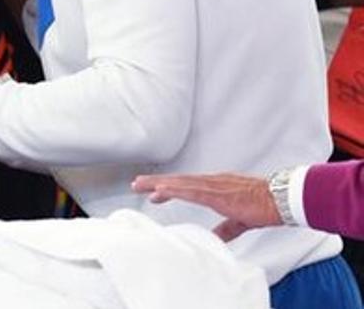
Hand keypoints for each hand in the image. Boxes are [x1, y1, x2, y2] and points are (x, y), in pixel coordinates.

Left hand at [131, 172, 280, 240]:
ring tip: (141, 185)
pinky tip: (161, 189)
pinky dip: (175, 188)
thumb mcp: (239, 219)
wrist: (282, 199)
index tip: (153, 191)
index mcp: (217, 187)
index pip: (187, 186)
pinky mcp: (218, 192)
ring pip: (180, 183)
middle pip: (179, 181)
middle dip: (156, 182)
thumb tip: (216, 237)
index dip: (169, 187)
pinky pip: (191, 189)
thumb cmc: (264, 206)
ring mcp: (214, 185)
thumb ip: (226, 228)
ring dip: (159, 183)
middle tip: (136, 183)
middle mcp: (212, 182)